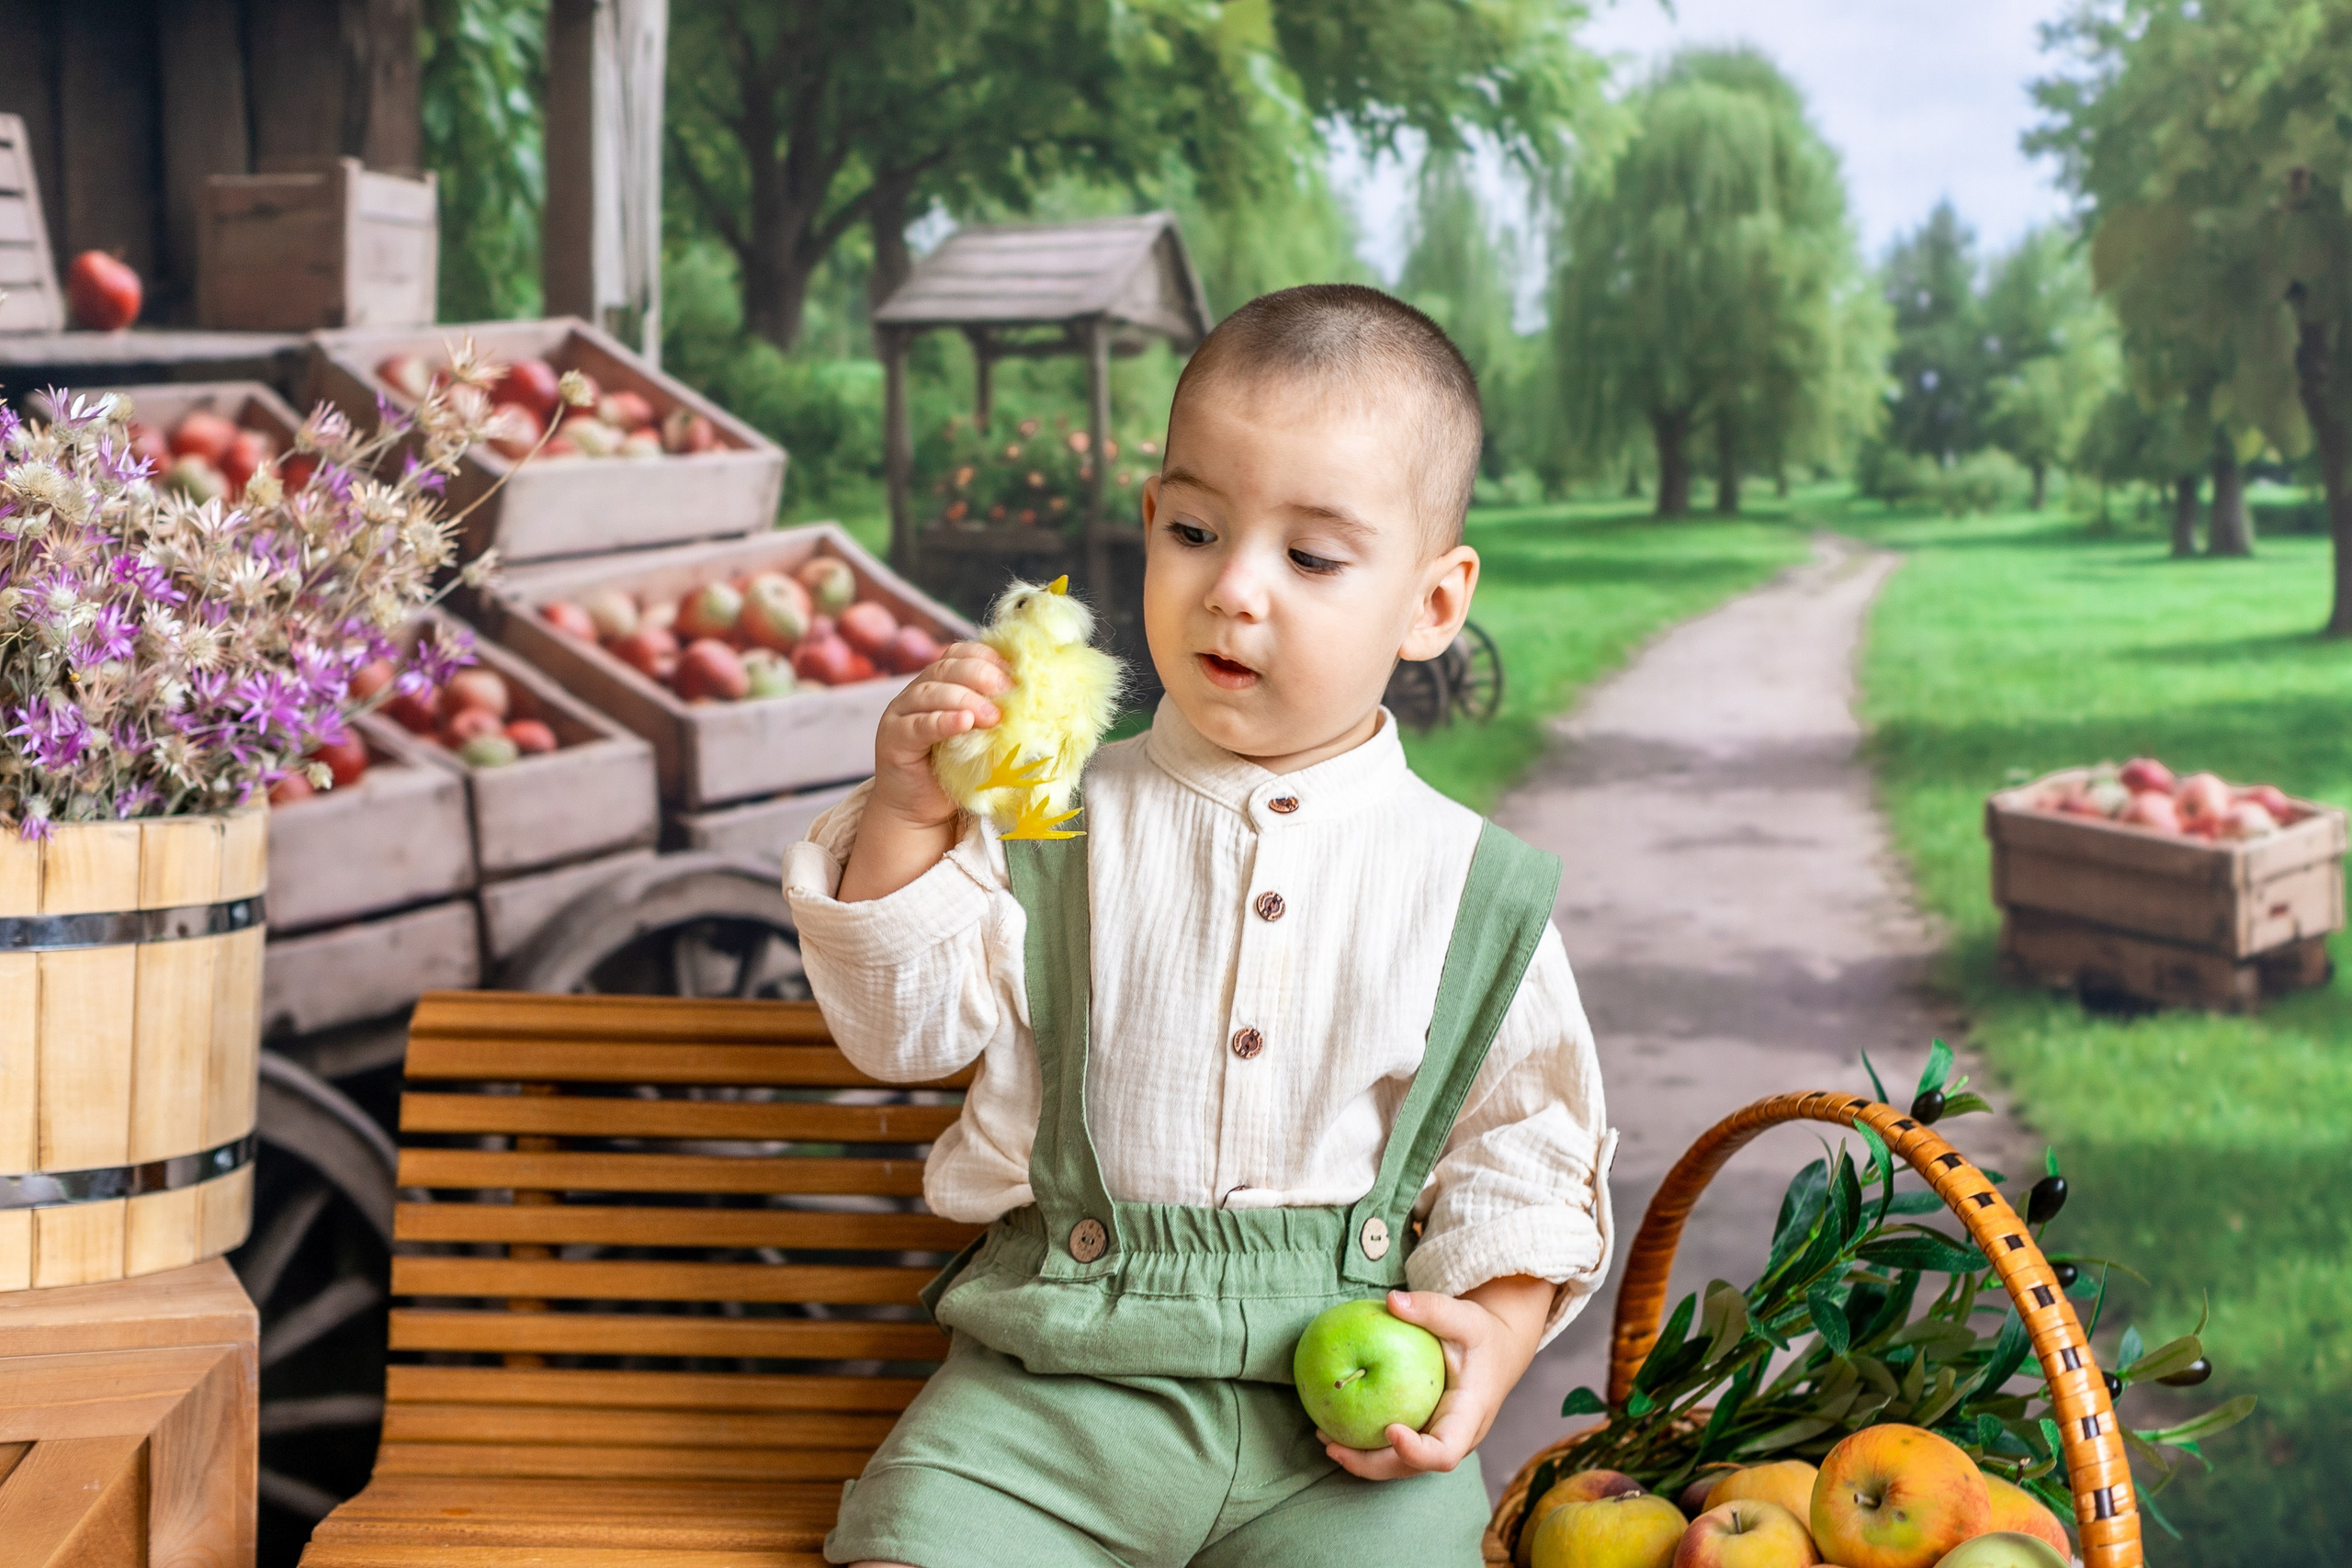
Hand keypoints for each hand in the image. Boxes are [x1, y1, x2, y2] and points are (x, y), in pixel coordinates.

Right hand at [837, 642, 1007, 902]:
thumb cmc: (957, 771)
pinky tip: (963, 723)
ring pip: (930, 693)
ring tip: (992, 715)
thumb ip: (996, 716)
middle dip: (979, 675)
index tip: (1014, 669)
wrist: (920, 810)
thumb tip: (1038, 702)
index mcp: (939, 683)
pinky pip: (917, 726)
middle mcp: (916, 692)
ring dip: (964, 699)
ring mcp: (900, 714)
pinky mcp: (893, 740)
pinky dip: (942, 721)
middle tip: (1008, 689)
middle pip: (945, 669)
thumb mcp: (982, 737)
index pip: (959, 654)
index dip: (985, 656)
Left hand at [1321, 1276, 1551, 1481]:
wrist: (1497, 1350)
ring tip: (1324, 1440)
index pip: (1446, 1451)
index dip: (1416, 1452)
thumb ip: (1432, 1309)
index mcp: (1468, 1416)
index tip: (1389, 1431)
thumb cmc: (1481, 1334)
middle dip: (1372, 1464)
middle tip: (1332, 1446)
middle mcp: (1455, 1438)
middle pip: (1413, 1468)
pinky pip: (1394, 1451)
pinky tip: (1333, 1427)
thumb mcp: (1465, 1316)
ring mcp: (1438, 1440)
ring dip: (1362, 1460)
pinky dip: (1365, 1445)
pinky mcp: (1424, 1434)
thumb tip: (1392, 1300)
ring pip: (1400, 1466)